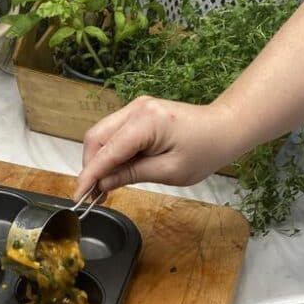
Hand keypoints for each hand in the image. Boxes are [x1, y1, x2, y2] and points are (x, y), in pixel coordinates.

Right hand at [74, 96, 241, 198]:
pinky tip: (114, 171)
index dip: (90, 175)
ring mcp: (135, 108)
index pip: (108, 151)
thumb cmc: (205, 150)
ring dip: (98, 161)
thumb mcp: (169, 171)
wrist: (223, 128)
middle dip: (90, 167)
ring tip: (103, 186)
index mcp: (147, 122)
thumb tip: (102, 183)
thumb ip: (132, 175)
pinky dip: (108, 153)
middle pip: (96, 138)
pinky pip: (112, 133)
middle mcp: (136, 109)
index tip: (79, 196)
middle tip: (93, 195)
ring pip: (100, 135)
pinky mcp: (137, 113)